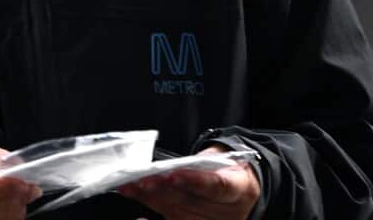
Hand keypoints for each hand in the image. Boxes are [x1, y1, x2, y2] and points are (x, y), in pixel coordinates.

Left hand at [117, 146, 259, 219]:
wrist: (239, 186)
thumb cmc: (227, 168)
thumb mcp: (222, 159)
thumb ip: (199, 164)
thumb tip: (167, 167)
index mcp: (240, 188)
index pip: (217, 185)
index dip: (194, 181)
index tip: (172, 174)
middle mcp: (229, 212)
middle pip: (192, 202)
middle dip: (163, 189)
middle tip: (141, 179)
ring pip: (178, 214)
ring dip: (151, 200)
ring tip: (132, 188)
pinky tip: (139, 219)